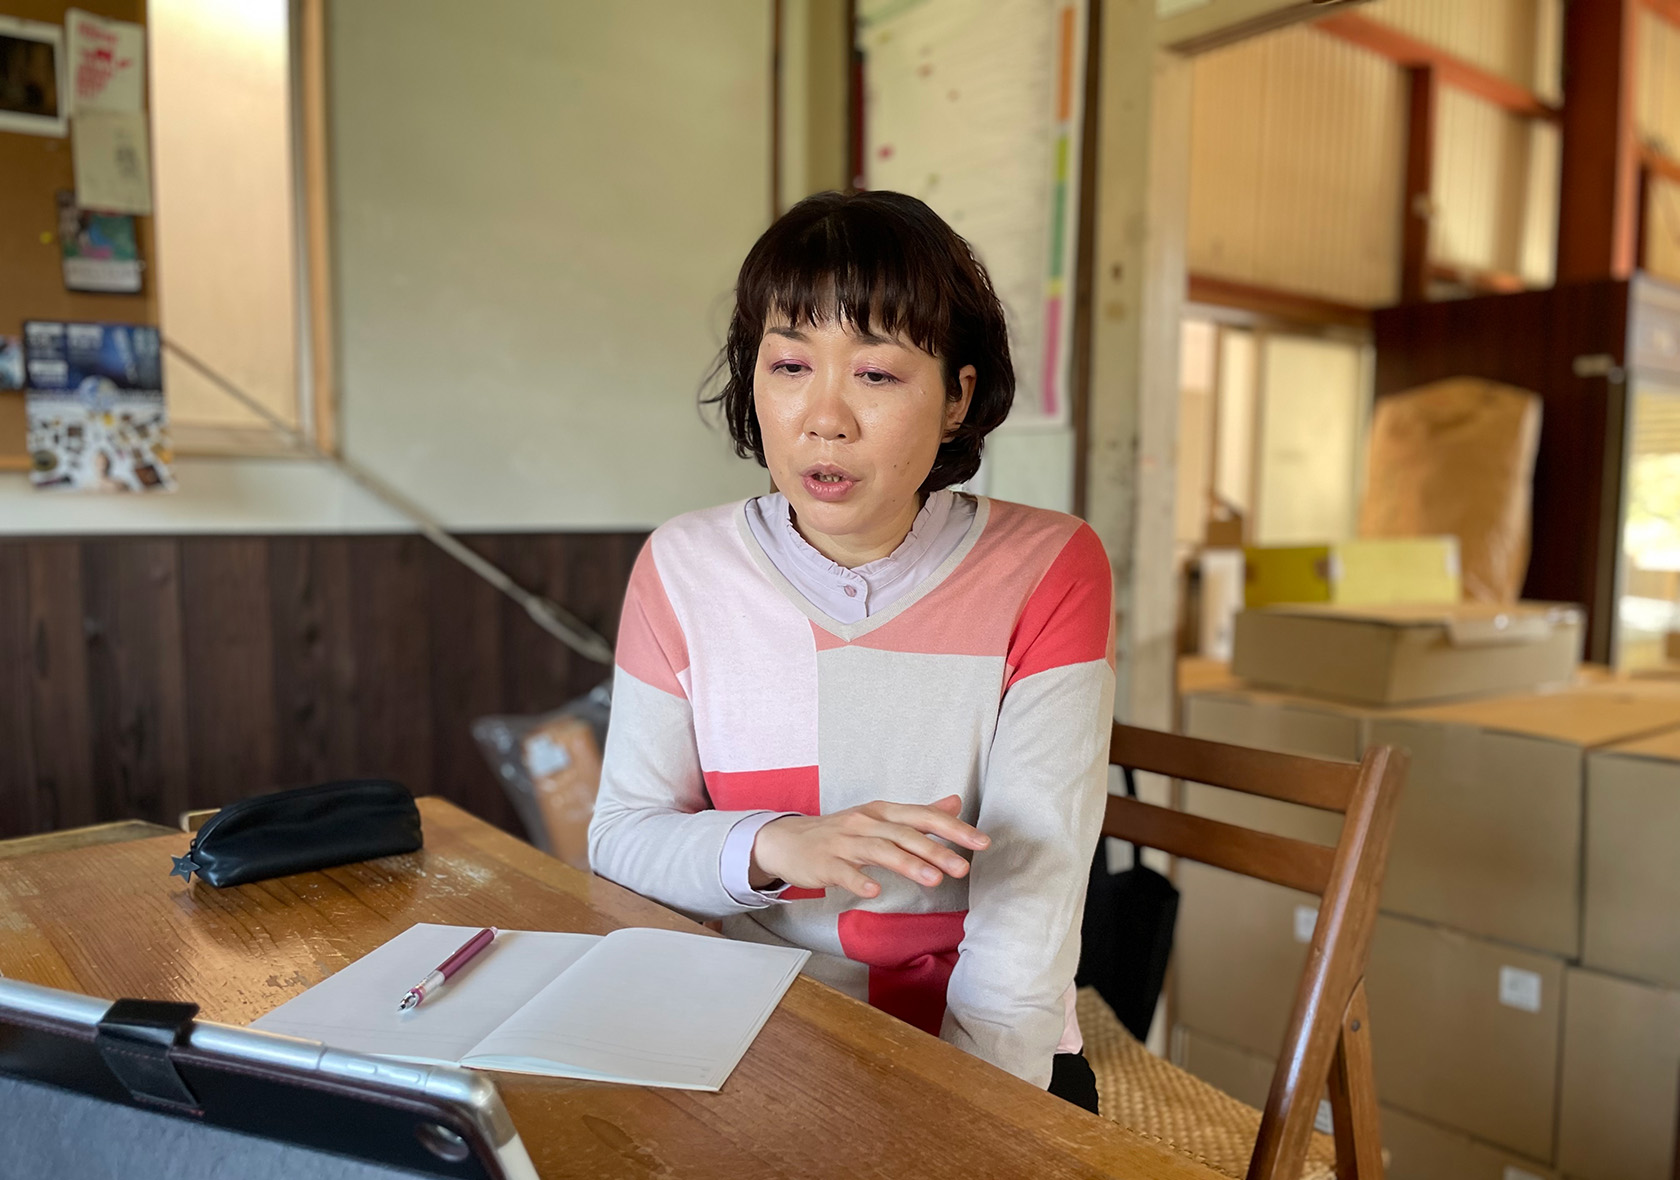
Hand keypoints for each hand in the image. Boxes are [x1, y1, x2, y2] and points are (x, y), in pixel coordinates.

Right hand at [749, 795, 989, 898]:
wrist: (787, 841)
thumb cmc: (841, 832)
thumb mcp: (880, 818)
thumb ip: (919, 814)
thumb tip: (955, 803)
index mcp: (883, 812)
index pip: (923, 816)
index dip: (953, 828)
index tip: (981, 842)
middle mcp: (866, 823)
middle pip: (905, 834)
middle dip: (936, 850)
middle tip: (964, 867)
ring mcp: (844, 842)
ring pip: (880, 851)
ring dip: (908, 865)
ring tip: (934, 880)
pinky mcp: (825, 863)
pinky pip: (844, 872)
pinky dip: (860, 880)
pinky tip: (875, 890)